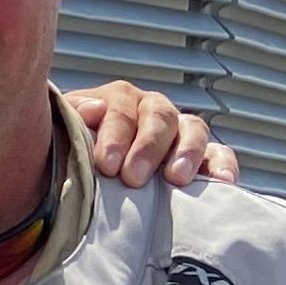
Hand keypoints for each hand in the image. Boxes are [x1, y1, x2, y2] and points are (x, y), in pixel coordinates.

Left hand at [68, 81, 239, 190]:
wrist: (82, 182)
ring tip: (176, 179)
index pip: (120, 107)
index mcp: (117, 101)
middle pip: (159, 117)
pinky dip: (223, 165)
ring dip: (187, 152)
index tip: (106, 165)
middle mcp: (152, 111)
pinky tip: (222, 183)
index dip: (115, 134)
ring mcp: (179, 133)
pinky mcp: (201, 158)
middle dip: (147, 147)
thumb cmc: (71, 158)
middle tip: (133, 178)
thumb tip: (95, 109)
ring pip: (193, 129)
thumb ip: (72, 121)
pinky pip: (219, 154)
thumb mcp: (62, 137)